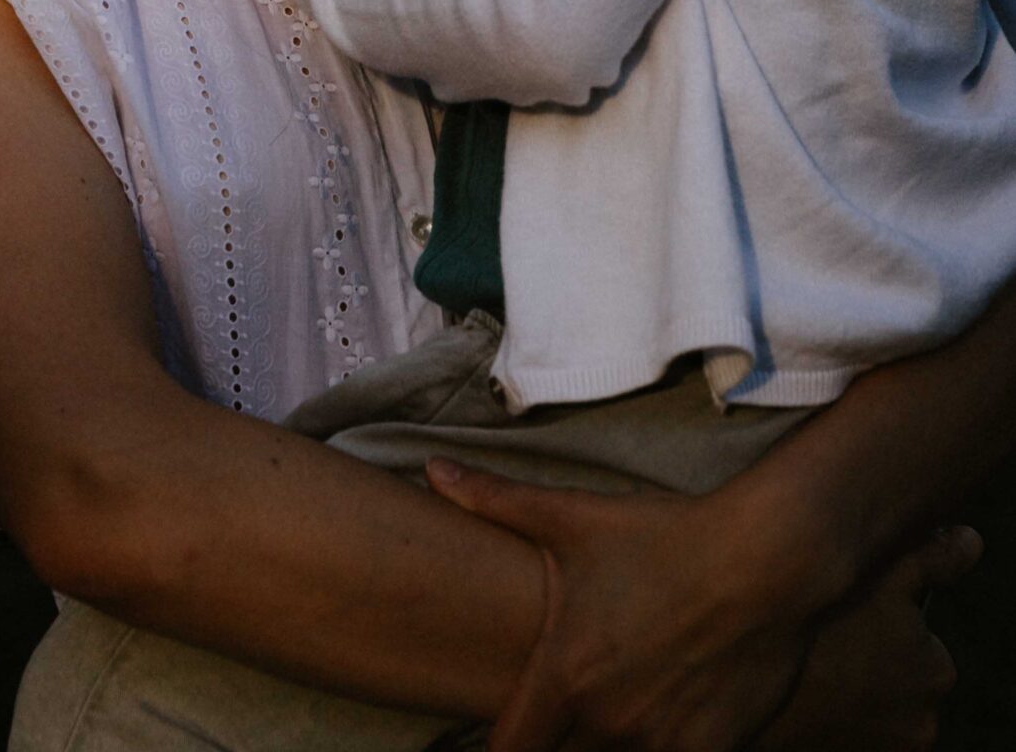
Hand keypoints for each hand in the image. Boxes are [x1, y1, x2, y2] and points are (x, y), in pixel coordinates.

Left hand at [429, 459, 972, 751]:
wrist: (763, 559)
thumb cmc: (661, 537)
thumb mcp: (571, 517)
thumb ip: (494, 502)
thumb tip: (431, 470)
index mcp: (564, 675)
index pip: (509, 750)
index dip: (501, 746)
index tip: (503, 732)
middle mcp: (607, 722)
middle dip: (560, 739)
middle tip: (572, 705)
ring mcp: (660, 742)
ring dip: (611, 741)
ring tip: (624, 694)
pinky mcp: (709, 751)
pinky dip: (663, 747)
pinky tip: (668, 712)